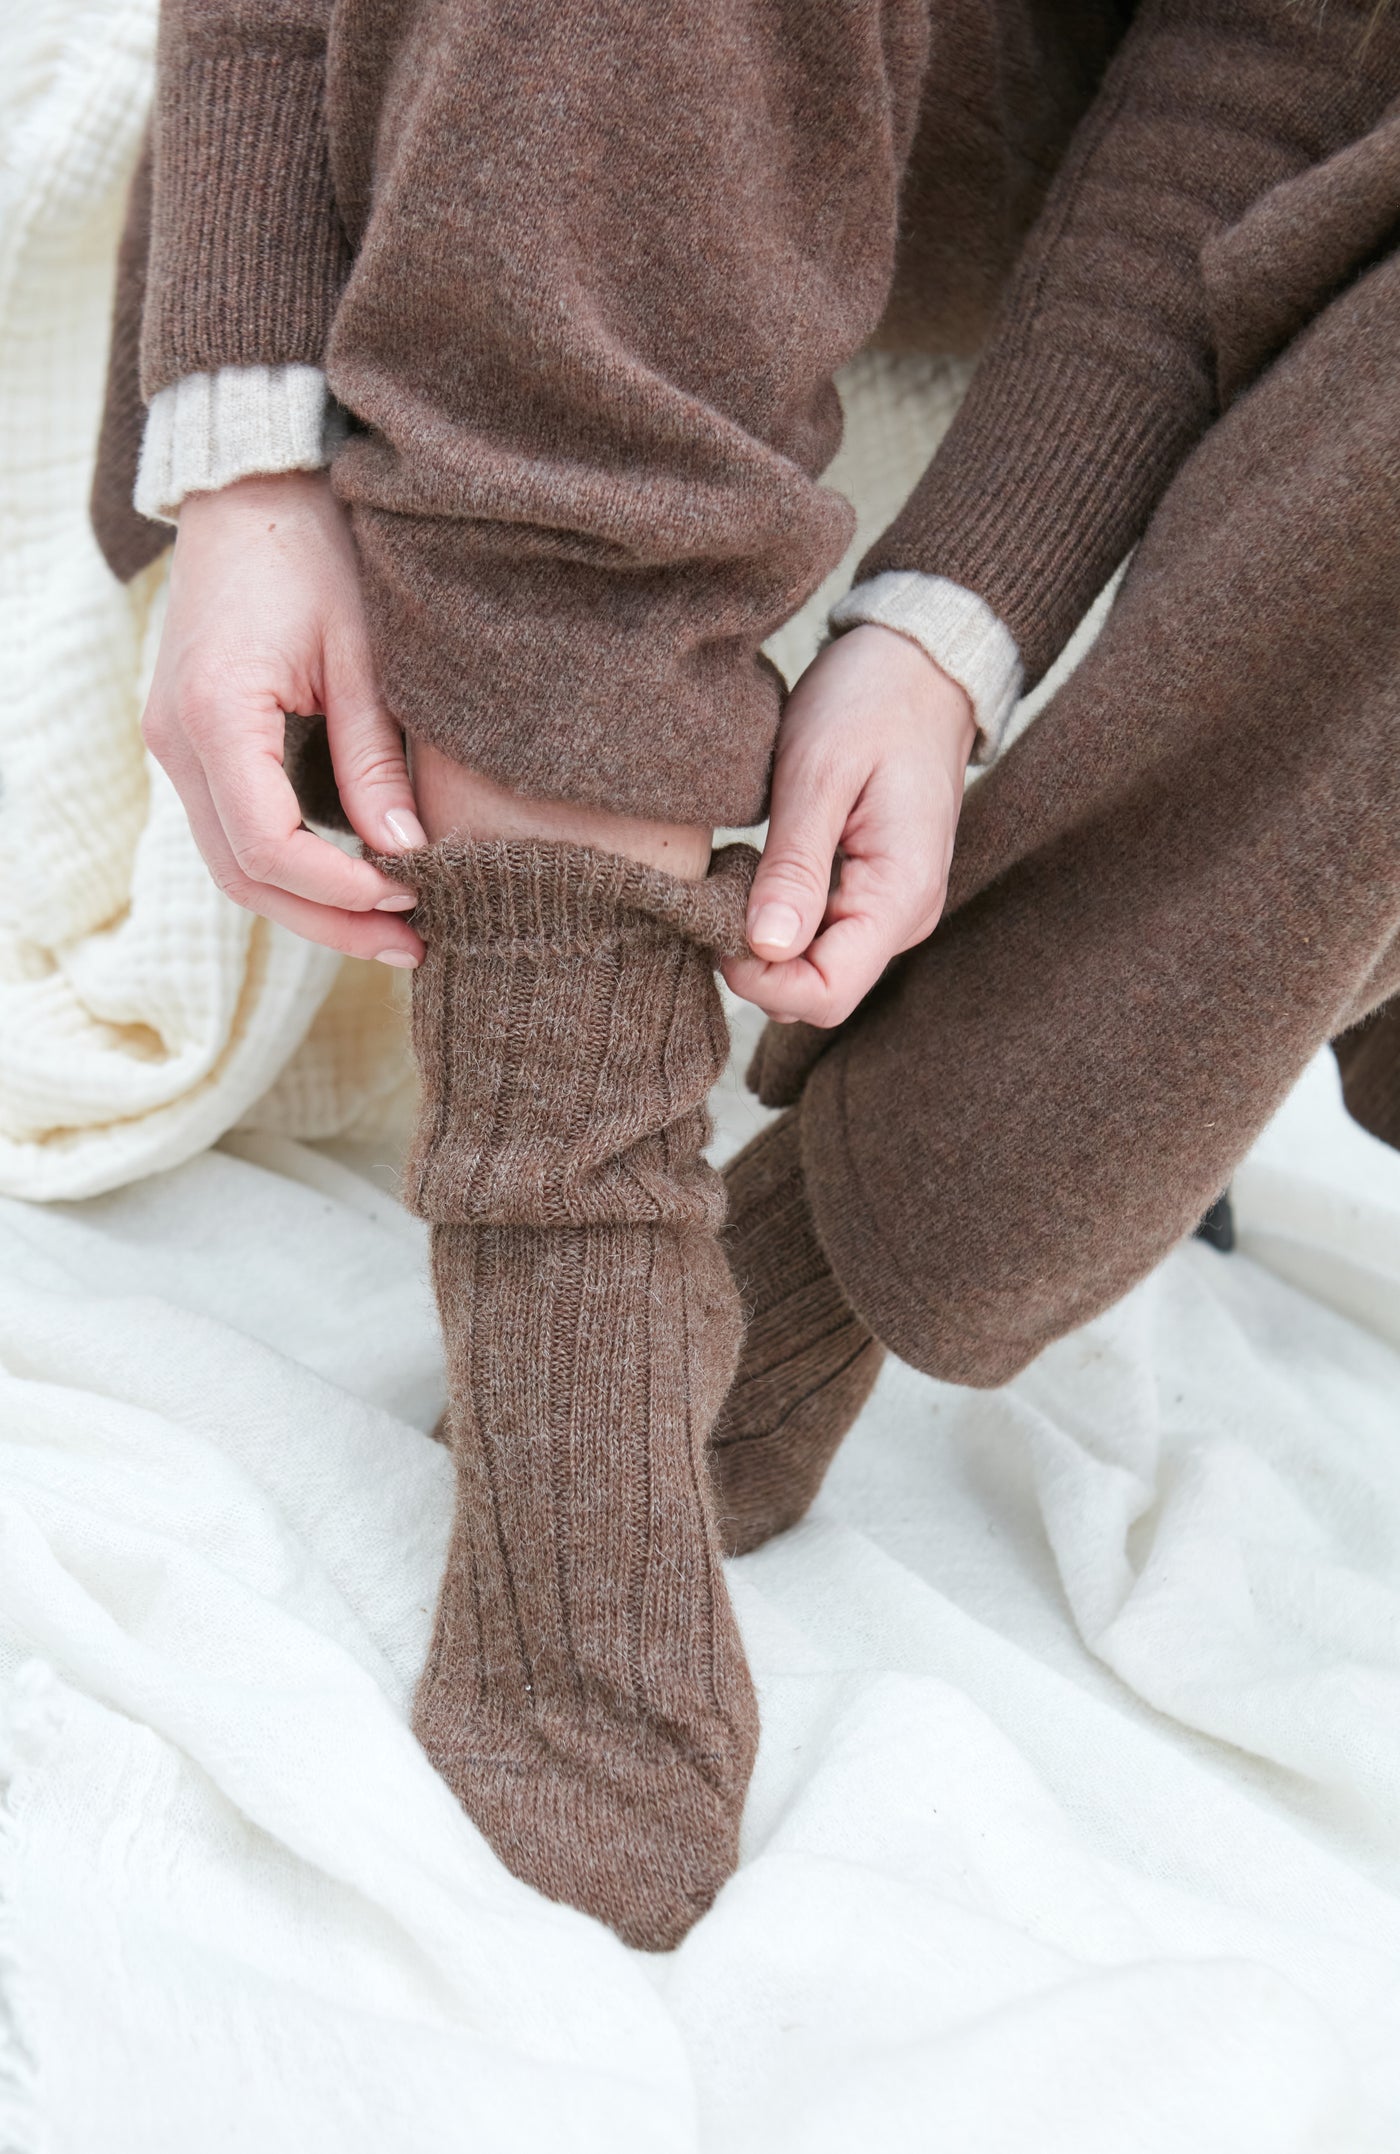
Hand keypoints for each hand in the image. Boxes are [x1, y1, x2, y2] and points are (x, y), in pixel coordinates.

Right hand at [140, 471, 425, 966]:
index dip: (341, 889)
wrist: (252, 490)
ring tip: (394, 929)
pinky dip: (291, 869)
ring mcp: (174, 746)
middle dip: (330, 921)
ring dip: (311, 905)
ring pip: (234, 866)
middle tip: (415, 945)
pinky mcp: (192, 745)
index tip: (414, 897)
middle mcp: (177, 741)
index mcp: (216, 715)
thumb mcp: (364, 655)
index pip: (268, 846)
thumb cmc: (314, 554)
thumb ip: (376, 759)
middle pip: (244, 876)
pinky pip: (233, 832)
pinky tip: (354, 882)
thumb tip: (408, 852)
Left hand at [722, 624, 975, 1026]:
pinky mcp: (873, 894)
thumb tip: (766, 948)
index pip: (826, 995)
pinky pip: (820, 937)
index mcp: (901, 895)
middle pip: (816, 992)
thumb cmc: (870, 702)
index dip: (759, 978)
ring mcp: (892, 910)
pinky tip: (761, 866)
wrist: (918, 664)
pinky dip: (780, 917)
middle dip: (756, 961)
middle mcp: (905, 918)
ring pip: (813, 969)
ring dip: (764, 939)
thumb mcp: (820, 774)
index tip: (716, 923)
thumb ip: (795, 867)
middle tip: (719, 888)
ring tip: (742, 868)